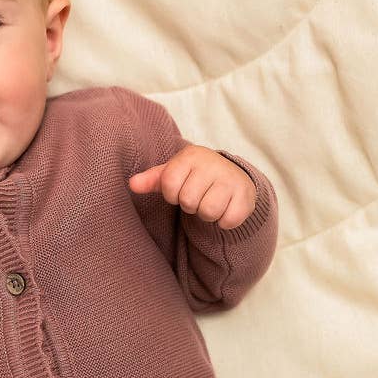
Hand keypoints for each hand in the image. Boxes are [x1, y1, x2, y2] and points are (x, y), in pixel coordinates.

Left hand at [128, 144, 255, 228]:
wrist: (232, 176)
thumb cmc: (195, 177)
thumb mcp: (173, 174)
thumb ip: (152, 180)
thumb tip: (132, 184)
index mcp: (191, 156)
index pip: (169, 186)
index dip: (172, 194)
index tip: (181, 188)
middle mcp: (212, 164)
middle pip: (188, 201)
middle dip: (191, 205)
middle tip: (199, 196)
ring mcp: (231, 179)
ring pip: (208, 212)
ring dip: (207, 214)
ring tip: (211, 202)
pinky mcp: (246, 196)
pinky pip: (227, 221)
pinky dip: (224, 222)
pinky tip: (226, 208)